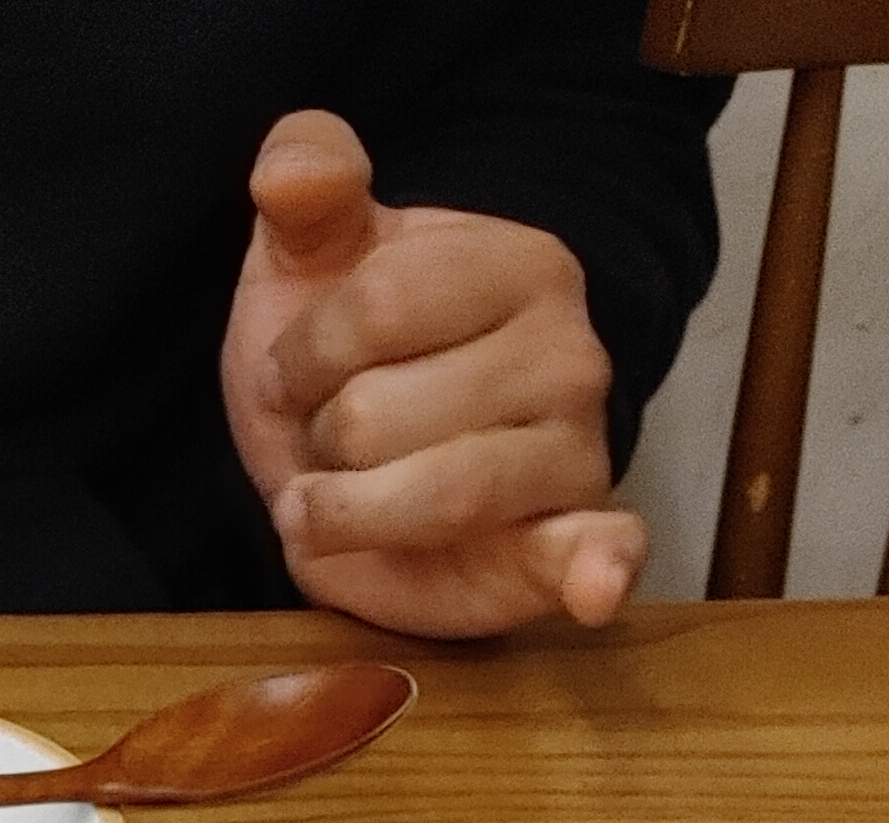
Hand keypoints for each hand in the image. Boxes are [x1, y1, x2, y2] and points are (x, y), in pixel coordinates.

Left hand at [221, 109, 640, 637]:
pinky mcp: (568, 544)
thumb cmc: (349, 358)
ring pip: (435, 494)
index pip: (372, 306)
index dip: (302, 357)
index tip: (300, 372)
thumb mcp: (314, 259)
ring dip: (348, 515)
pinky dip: (595, 569)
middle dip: (320, 443)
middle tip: (335, 444)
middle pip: (378, 414)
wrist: (369, 469)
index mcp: (518, 264)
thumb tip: (292, 169)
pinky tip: (592, 586)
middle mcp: (569, 354)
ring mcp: (578, 451)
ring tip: (344, 504)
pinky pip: (593, 553)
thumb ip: (307, 190)